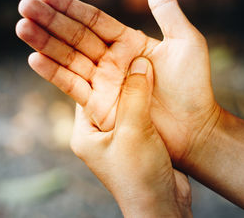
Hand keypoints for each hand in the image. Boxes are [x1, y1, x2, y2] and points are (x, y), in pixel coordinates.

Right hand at [16, 0, 220, 166]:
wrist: (194, 128)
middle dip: (50, 21)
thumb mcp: (185, 41)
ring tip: (22, 27)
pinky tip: (34, 59)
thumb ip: (166, 10)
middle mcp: (112, 60)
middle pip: (76, 36)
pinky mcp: (99, 105)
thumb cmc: (194, 85)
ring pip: (69, 58)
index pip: (94, 19)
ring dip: (45, 43)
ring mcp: (104, 82)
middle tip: (24, 5)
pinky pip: (72, 85)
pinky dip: (54, 73)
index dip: (70, 7)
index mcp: (129, 42)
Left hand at [70, 57, 191, 216]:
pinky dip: (143, 91)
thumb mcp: (133, 131)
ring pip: (122, 97)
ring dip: (129, 78)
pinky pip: (138, 106)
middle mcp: (98, 131)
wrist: (162, 206)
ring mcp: (117, 135)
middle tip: (114, 42)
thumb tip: (140, 63)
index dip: (86, 65)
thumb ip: (134, 95)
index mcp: (85, 131)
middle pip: (100, 90)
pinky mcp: (137, 138)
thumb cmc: (139, 175)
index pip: (80, 88)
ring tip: (136, 54)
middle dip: (107, 68)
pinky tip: (151, 77)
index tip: (93, 43)